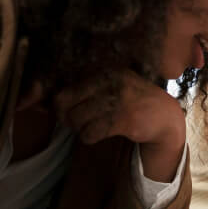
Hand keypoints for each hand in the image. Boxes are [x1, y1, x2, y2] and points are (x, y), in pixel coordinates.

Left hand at [55, 71, 185, 181]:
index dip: (57, 105)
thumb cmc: (132, 101)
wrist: (165, 117)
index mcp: (105, 71)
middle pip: (64, 103)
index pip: (65, 89)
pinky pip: (91, 133)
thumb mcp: (112, 85)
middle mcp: (111, 81)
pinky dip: (89, 137)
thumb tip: (43, 100)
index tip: (62, 112)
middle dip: (66, 117)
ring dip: (79, 129)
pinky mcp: (124, 120)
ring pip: (76, 119)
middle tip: (75, 122)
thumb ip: (86, 89)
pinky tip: (98, 135)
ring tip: (89, 128)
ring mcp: (118, 100)